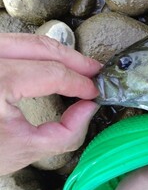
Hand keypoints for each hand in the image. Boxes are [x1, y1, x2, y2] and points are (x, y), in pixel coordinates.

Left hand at [0, 33, 101, 175]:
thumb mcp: (24, 150)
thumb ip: (67, 131)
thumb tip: (88, 107)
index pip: (52, 73)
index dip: (80, 83)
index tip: (95, 93)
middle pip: (41, 46)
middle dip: (74, 59)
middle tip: (95, 71)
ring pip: (25, 40)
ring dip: (56, 53)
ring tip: (78, 68)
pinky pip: (10, 45)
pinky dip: (35, 53)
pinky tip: (50, 64)